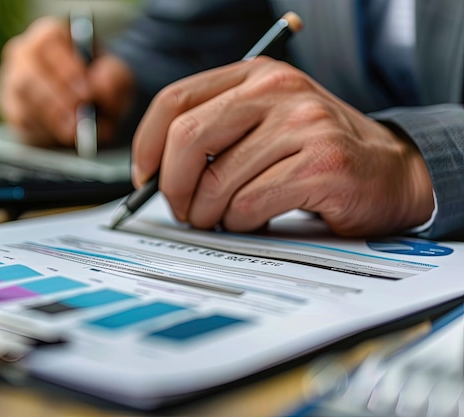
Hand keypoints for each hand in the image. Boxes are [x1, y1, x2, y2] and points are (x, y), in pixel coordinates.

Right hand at [0, 17, 134, 146]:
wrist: (92, 108)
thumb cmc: (101, 84)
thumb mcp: (117, 77)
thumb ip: (113, 77)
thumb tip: (98, 85)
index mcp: (51, 34)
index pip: (49, 41)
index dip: (67, 68)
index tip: (87, 92)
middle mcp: (24, 53)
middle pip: (29, 73)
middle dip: (56, 98)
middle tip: (79, 117)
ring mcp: (12, 81)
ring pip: (23, 99)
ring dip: (51, 117)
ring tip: (75, 130)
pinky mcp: (12, 109)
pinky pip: (21, 119)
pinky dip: (43, 129)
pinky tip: (63, 134)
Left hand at [132, 57, 434, 235]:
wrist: (392, 170)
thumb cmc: (315, 151)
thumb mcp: (264, 124)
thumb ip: (214, 135)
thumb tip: (155, 173)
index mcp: (254, 76)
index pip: (175, 100)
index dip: (146, 144)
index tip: (144, 178)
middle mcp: (277, 91)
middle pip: (188, 137)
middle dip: (172, 186)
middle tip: (181, 209)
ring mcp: (302, 125)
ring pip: (217, 181)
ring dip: (209, 213)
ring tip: (224, 218)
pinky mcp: (321, 164)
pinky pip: (250, 204)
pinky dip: (242, 223)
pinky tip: (256, 220)